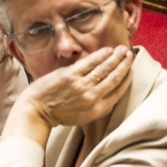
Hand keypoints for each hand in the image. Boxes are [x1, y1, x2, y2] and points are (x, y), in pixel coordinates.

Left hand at [3, 46, 133, 145]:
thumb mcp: (83, 116)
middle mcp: (93, 98)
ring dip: (116, 58)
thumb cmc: (58, 113)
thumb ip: (96, 105)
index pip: (118, 92)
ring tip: (123, 50)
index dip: (126, 79)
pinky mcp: (70, 75)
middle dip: (124, 65)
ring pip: (105, 69)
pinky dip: (101, 55)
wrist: (36, 111)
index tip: (130, 70)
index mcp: (98, 110)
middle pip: (115, 78)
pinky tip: (108, 50)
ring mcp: (82, 85)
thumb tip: (108, 92)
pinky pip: (91, 62)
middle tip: (130, 55)